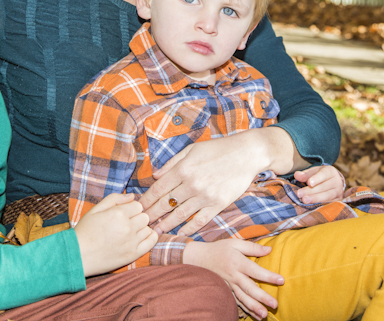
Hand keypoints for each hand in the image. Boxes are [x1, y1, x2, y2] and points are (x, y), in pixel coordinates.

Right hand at [74, 193, 157, 276]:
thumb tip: (132, 196)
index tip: (124, 214)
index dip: (131, 209)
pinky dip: (150, 238)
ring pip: (148, 229)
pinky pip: (151, 242)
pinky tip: (141, 238)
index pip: (138, 205)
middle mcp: (127, 227)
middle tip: (126, 223)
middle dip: (137, 218)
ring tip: (130, 232)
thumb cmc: (84, 231)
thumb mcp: (95, 210)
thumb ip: (114, 199)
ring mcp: (131, 242)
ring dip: (141, 229)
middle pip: (145, 217)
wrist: (77, 256)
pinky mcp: (133, 255)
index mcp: (118, 214)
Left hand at [140, 128, 295, 235]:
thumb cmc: (218, 149)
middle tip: (141, 224)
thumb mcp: (192, 149)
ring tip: (155, 232)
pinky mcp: (218, 204)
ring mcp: (205, 195)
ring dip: (166, 224)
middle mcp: (192, 183)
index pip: (159, 188)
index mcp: (183, 169)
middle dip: (151, 215)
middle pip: (166, 203)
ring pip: (180, 214)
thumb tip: (155, 175)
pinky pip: (200, 220)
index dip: (146, 200)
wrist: (246, 154)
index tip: (137, 208)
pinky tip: (180, 233)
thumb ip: (172, 163)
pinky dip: (188, 228)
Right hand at [183, 240, 282, 319]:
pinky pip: (237, 302)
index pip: (255, 270)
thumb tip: (270, 250)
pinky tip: (256, 316)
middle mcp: (234, 276)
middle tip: (275, 304)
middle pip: (249, 288)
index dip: (268, 276)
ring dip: (254, 307)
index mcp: (237, 262)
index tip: (281, 280)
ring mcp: (230, 285)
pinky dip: (246, 309)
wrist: (200, 258)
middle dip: (262, 297)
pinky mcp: (227, 291)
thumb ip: (252, 247)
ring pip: (243, 298)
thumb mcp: (235, 243)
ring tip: (264, 315)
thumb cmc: (220, 249)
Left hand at [294, 165, 344, 203]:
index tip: (309, 183)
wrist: (333, 182)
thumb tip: (296, 175)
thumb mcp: (313, 172)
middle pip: (323, 187)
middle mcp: (337, 181)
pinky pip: (329, 204)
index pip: (324, 174)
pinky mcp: (338, 201)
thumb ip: (305, 174)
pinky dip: (320, 205)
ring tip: (304, 200)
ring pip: (327, 196)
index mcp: (331, 172)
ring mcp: (338, 192)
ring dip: (315, 199)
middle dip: (311, 191)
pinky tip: (312, 206)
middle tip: (299, 194)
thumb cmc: (320, 176)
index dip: (317, 178)